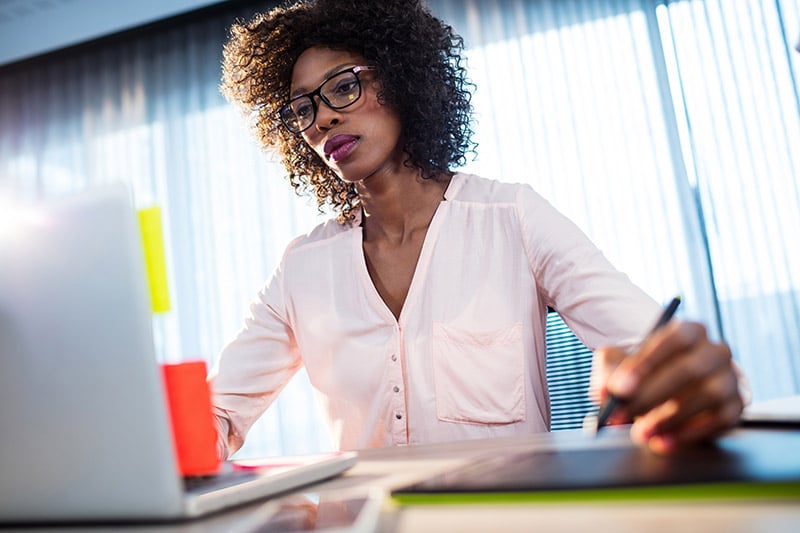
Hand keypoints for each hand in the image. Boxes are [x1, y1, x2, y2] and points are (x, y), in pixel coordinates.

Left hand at [592, 320, 743, 453]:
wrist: (668, 388)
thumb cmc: (642, 372)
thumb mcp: (618, 363)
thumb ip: (607, 372)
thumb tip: (603, 392)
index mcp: (689, 331)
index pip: (673, 339)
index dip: (646, 363)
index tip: (619, 389)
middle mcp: (715, 351)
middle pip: (690, 370)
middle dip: (651, 396)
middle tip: (621, 415)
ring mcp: (730, 380)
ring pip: (706, 396)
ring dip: (669, 418)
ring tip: (639, 433)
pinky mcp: (735, 408)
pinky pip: (718, 422)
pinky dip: (688, 434)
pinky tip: (662, 443)